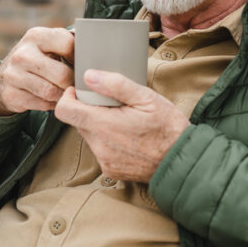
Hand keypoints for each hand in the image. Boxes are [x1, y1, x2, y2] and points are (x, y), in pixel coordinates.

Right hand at [0, 27, 74, 116]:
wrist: (5, 77)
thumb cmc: (37, 58)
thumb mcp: (49, 44)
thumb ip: (69, 43)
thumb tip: (95, 49)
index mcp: (36, 36)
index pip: (68, 44)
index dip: (80, 57)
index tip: (82, 65)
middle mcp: (22, 54)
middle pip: (61, 74)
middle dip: (73, 82)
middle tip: (79, 85)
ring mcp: (13, 75)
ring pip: (51, 92)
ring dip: (63, 95)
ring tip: (67, 92)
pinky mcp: (11, 95)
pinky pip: (42, 104)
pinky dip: (52, 104)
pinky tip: (54, 99)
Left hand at [54, 69, 190, 181]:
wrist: (183, 161)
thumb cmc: (168, 127)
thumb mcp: (146, 98)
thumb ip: (115, 85)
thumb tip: (89, 76)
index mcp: (103, 125)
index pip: (64, 110)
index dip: (68, 97)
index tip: (80, 91)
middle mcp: (99, 145)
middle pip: (78, 122)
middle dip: (89, 110)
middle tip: (112, 104)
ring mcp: (104, 160)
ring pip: (90, 136)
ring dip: (100, 126)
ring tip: (124, 121)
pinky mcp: (111, 170)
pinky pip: (100, 151)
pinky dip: (109, 142)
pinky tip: (128, 138)